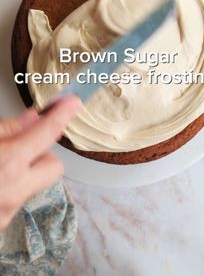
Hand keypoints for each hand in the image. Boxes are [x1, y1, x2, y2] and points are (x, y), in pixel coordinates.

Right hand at [0, 96, 80, 230]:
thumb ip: (8, 128)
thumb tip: (33, 117)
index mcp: (7, 163)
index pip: (47, 133)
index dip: (62, 114)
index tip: (73, 103)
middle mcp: (13, 191)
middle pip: (54, 165)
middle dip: (42, 152)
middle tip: (21, 144)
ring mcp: (6, 212)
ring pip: (34, 183)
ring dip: (23, 171)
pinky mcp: (0, 224)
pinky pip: (17, 198)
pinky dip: (8, 187)